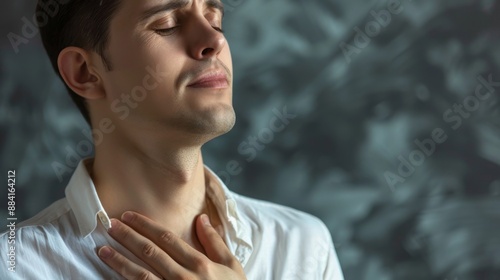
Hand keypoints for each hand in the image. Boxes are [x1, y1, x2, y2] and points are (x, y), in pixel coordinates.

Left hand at [97, 211, 246, 279]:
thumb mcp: (232, 266)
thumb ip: (215, 242)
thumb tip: (202, 218)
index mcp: (200, 264)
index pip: (167, 238)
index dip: (146, 225)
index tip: (129, 216)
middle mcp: (184, 278)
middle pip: (150, 252)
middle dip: (128, 236)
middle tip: (110, 225)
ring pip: (140, 274)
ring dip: (119, 261)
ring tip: (103, 249)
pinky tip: (112, 276)